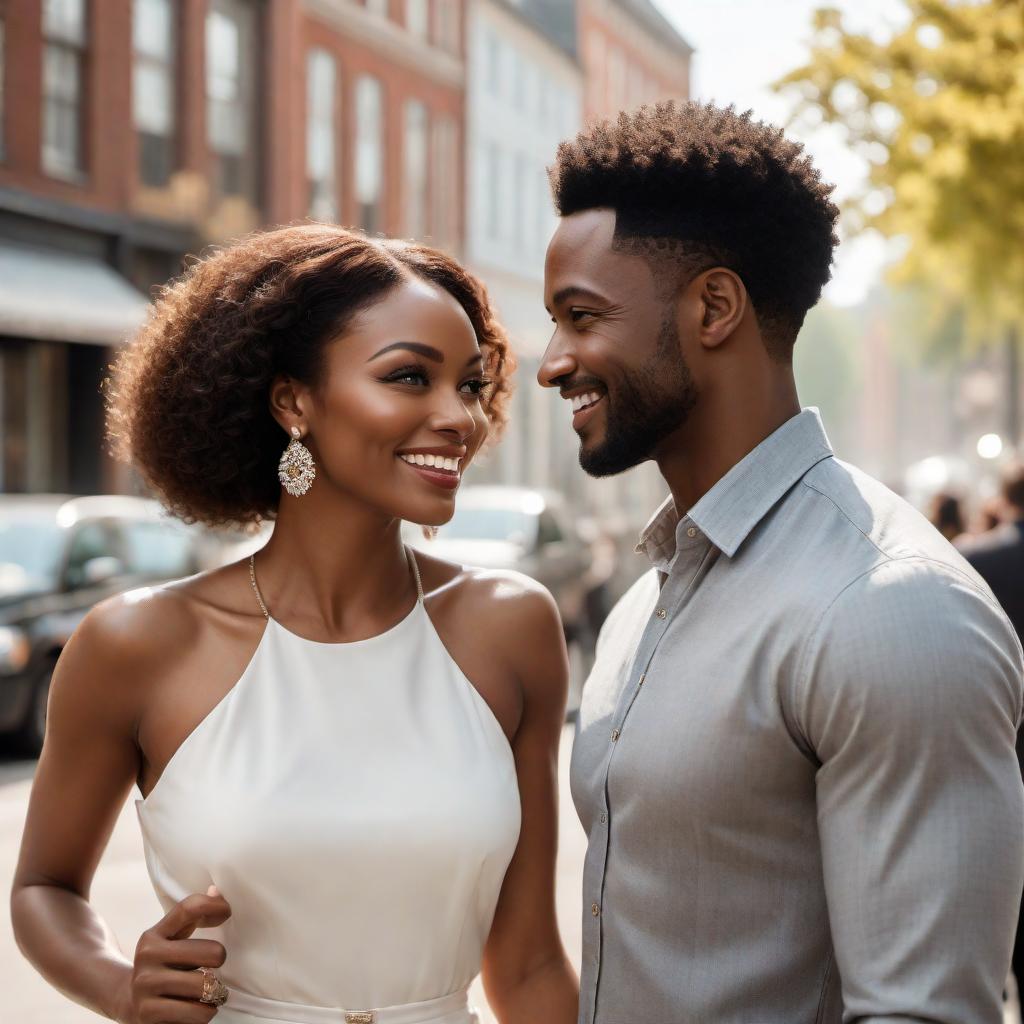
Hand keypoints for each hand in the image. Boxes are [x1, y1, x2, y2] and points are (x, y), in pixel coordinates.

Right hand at [121, 885, 231, 1022]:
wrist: (128, 1003)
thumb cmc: (164, 965)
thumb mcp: (173, 939)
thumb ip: (193, 916)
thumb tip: (216, 891)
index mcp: (154, 935)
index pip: (188, 908)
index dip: (214, 905)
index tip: (228, 912)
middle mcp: (147, 956)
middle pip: (211, 952)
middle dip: (218, 962)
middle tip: (213, 968)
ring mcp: (146, 985)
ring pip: (205, 985)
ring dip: (213, 993)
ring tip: (206, 992)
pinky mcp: (148, 1013)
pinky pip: (197, 1013)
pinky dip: (205, 1013)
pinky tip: (197, 1009)